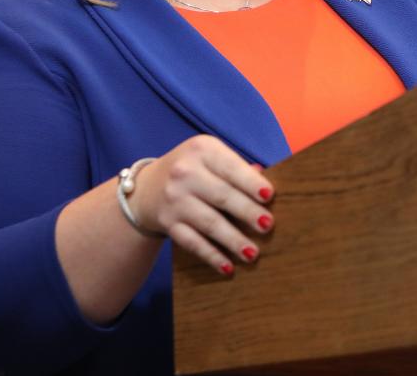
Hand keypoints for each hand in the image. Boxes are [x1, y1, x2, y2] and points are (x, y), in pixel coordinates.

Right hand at [129, 135, 273, 276]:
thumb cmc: (192, 170)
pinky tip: (228, 267)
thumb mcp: (210, 158)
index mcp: (201, 149)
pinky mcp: (167, 223)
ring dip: (233, 239)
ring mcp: (174, 199)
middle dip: (247, 211)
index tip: (269, 196)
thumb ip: (236, 167)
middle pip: (222, 195)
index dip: (250, 182)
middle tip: (267, 225)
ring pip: (209, 222)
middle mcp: (185, 172)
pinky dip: (211, 256)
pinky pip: (193, 242)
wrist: (147, 188)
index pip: (230, 167)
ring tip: (253, 253)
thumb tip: (264, 180)